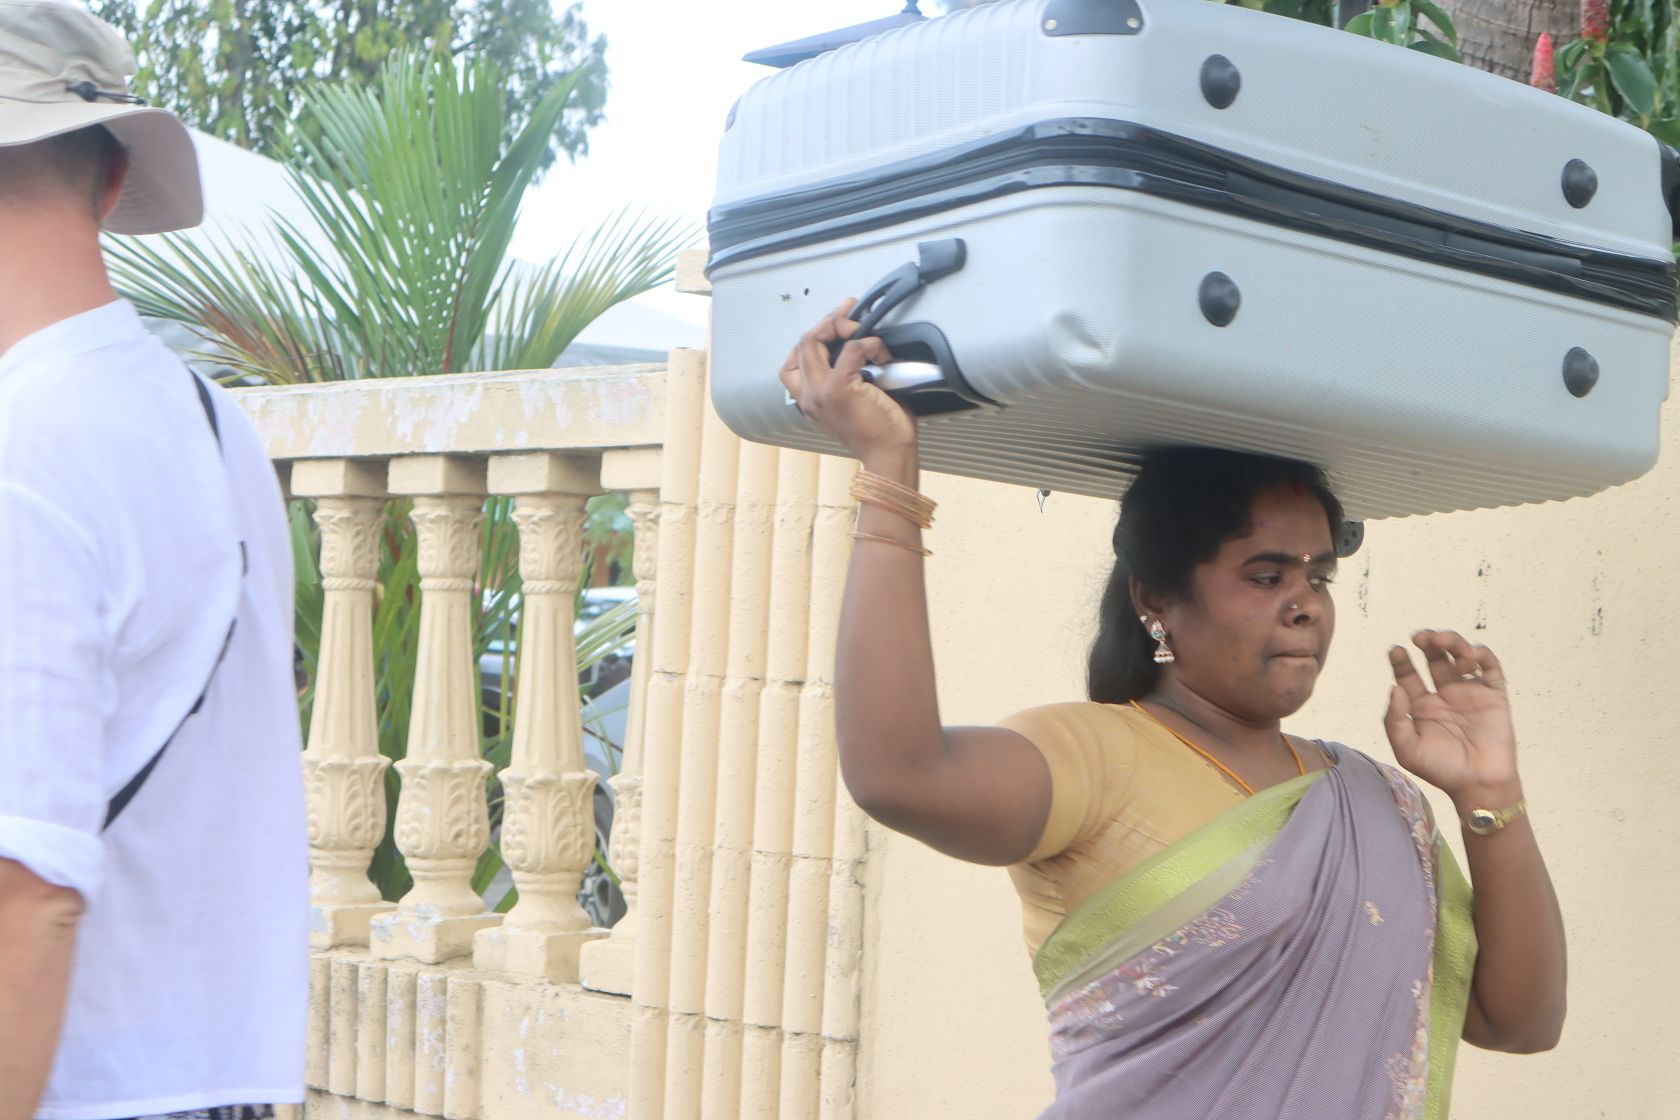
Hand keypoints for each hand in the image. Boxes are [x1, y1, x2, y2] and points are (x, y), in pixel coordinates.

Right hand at [778, 300, 916, 464]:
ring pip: (812, 341)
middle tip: (848, 315)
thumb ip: (846, 375)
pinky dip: (868, 343)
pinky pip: (850, 349)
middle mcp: (808, 396)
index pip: (792, 361)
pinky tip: (879, 352)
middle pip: (802, 344)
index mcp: (809, 401)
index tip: (833, 325)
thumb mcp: (854, 401)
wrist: (888, 455)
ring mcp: (820, 393)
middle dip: (826, 323)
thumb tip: (859, 344)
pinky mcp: (839, 389)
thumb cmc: (879, 432)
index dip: (812, 337)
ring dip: (838, 326)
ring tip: (859, 328)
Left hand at [1383, 630, 1519, 808]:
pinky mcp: (1494, 696)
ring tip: (1444, 642)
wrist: (1479, 785)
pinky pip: (1490, 668)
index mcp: (1421, 705)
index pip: (1408, 674)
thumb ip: (1394, 720)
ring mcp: (1469, 693)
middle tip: (1421, 637)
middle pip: (1434, 658)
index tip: (1396, 650)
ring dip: (1452, 643)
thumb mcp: (1406, 749)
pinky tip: (1469, 656)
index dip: (1401, 660)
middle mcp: (1444, 695)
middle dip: (1428, 642)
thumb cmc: (1441, 770)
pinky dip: (1481, 655)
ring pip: (1460, 657)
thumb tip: (1394, 688)